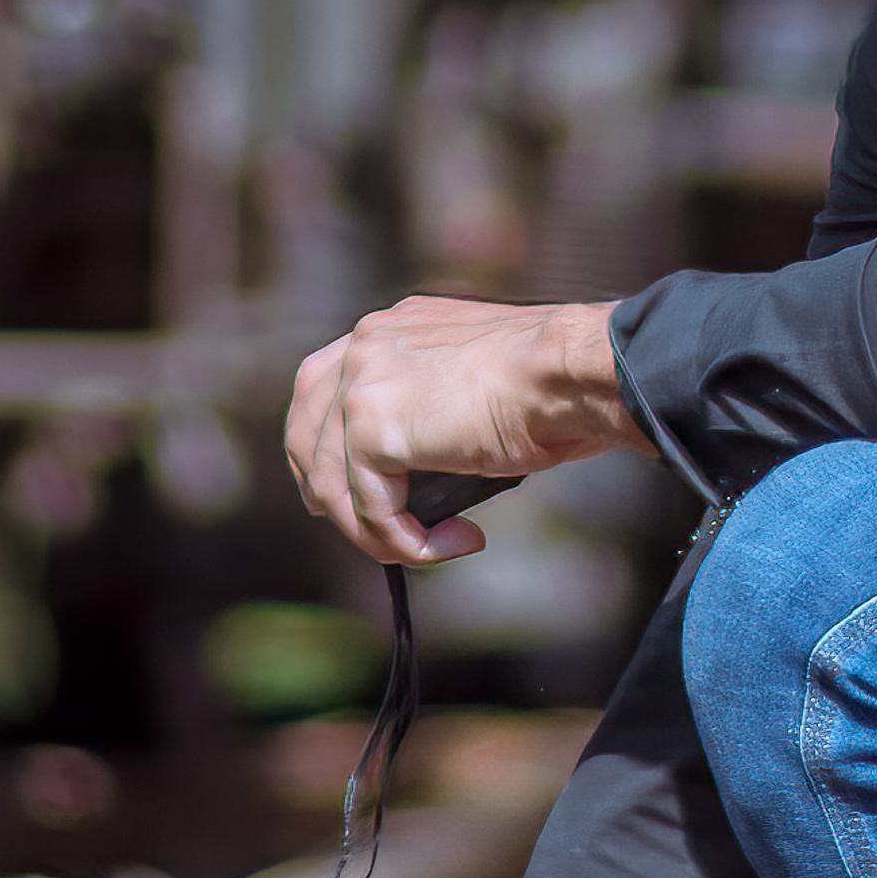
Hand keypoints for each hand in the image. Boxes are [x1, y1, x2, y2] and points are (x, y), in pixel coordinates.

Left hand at [281, 294, 629, 566]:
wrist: (570, 372)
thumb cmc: (553, 381)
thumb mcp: (475, 384)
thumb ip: (432, 410)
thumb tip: (421, 470)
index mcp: (387, 330)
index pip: (322, 389)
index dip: (326, 447)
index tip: (353, 488)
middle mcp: (363, 346)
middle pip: (306, 437)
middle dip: (330, 496)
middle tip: (377, 533)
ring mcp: (362, 386)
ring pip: (335, 485)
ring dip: (378, 532)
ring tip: (432, 547)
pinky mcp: (375, 431)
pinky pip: (371, 510)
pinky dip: (404, 542)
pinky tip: (451, 543)